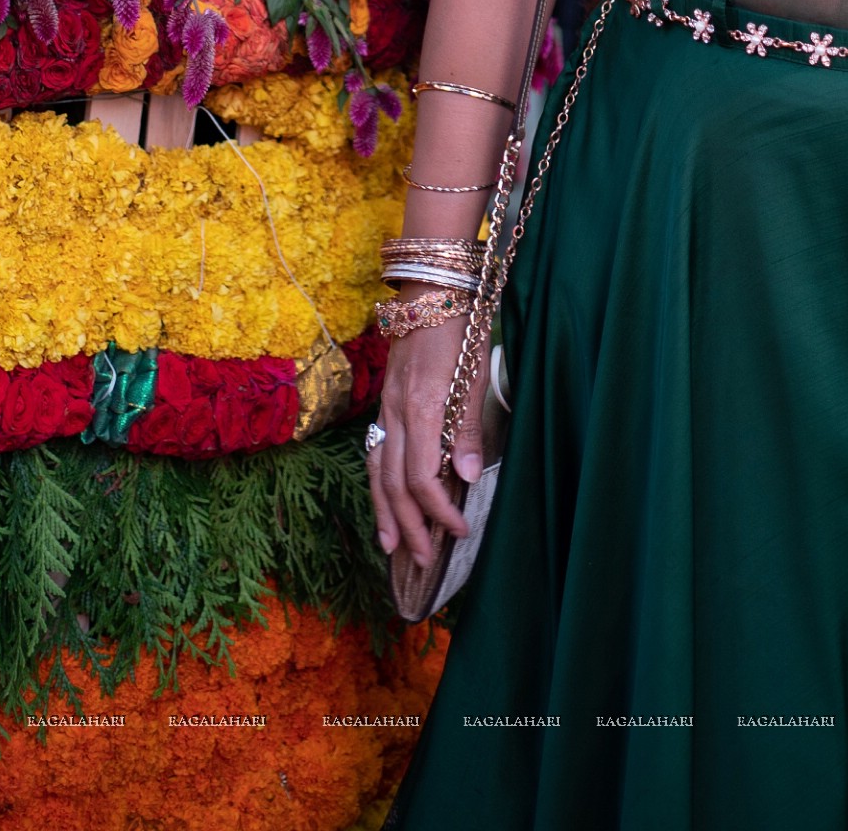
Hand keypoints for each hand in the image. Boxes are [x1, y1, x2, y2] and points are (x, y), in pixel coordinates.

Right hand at [368, 311, 487, 570]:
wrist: (429, 288)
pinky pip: (373, 451)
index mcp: (421, 409)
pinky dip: (376, 482)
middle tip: (424, 559)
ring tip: (389, 546)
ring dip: (383, 512)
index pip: (422, 477)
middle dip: (408, 525)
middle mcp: (397, 413)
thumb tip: (469, 476)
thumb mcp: (473, 374)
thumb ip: (468, 428)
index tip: (460, 530)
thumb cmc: (459, 327)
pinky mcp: (385, 402)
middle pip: (393, 482)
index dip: (439, 510)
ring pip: (376, 470)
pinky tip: (382, 498)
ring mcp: (386, 408)